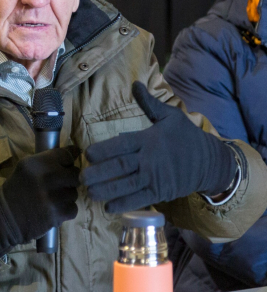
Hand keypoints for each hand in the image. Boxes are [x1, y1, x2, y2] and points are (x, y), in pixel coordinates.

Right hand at [0, 146, 80, 255]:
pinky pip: (73, 208)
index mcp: (38, 162)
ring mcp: (53, 197)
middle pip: (75, 174)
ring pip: (74, 192)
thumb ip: (47, 159)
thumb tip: (74, 152)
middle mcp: (47, 177)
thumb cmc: (17, 190)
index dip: (68, 160)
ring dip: (67, 196)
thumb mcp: (26, 167)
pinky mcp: (57, 214)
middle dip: (70, 179)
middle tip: (59, 184)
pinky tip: (54, 210)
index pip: (67, 155)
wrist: (4, 218)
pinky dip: (66, 210)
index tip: (66, 165)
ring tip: (53, 198)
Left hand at [81, 82, 236, 213]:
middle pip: (120, 166)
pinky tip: (108, 208)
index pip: (122, 144)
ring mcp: (155, 178)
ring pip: (126, 185)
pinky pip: (139, 199)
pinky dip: (124, 204)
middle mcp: (149, 160)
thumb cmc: (186, 136)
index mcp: (148, 139)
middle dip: (100, 172)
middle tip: (81, 176)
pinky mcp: (160, 192)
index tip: (87, 153)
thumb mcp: (170, 115)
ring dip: (107, 190)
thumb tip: (135, 84)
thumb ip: (149, 103)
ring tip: (89, 193)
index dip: (104, 149)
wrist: (209, 161)